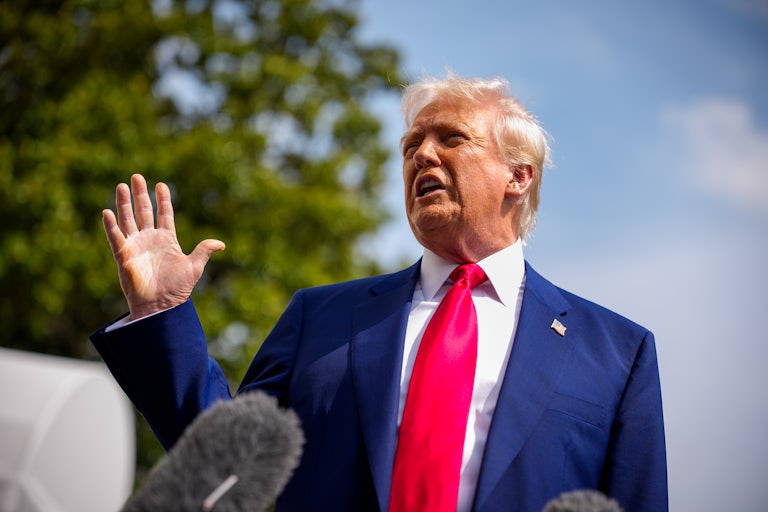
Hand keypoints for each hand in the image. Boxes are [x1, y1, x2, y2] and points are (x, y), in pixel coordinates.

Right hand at [102, 174, 224, 319]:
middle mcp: (150, 240)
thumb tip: (221, 244)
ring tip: (121, 186)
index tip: (161, 184)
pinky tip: (107, 212)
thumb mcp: (194, 267)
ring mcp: (136, 246)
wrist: (161, 306)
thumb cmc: (177, 289)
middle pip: (144, 212)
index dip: (163, 200)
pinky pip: (116, 238)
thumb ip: (204, 251)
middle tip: (136, 177)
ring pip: (128, 220)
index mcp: (167, 240)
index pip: (164, 214)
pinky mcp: (124, 256)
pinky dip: (111, 226)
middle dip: (141, 194)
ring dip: (124, 203)